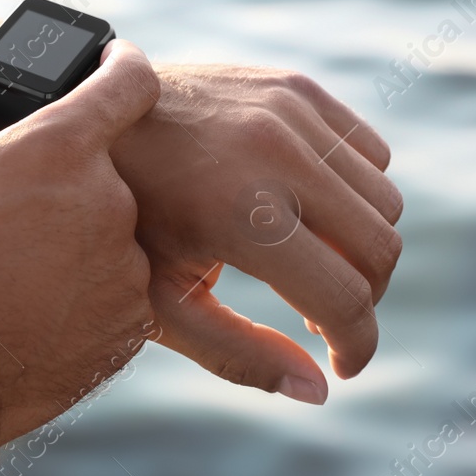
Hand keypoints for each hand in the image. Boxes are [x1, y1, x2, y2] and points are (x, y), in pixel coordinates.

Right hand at [0, 39, 160, 445]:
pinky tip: (28, 307)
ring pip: (111, 232)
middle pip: (106, 169)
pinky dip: (83, 291)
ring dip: (74, 238)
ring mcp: (125, 269)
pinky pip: (116, 289)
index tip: (113, 64)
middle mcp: (109, 202)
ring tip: (9, 270)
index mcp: (60, 149)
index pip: (129, 80)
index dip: (122, 64)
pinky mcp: (129, 326)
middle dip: (64, 180)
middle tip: (8, 210)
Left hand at [110, 65, 400, 402]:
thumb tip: (320, 389)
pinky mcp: (294, 86)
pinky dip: (356, 190)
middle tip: (319, 314)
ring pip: (384, 200)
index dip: (356, 347)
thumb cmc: (120, 225)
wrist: (91, 123)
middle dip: (363, 298)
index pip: (345, 299)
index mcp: (239, 215)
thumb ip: (240, 355)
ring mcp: (288, 111)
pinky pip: (370, 152)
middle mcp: (274, 154)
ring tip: (311, 263)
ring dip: (362, 245)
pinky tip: (309, 209)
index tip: (341, 365)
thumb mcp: (161, 303)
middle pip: (380, 249)